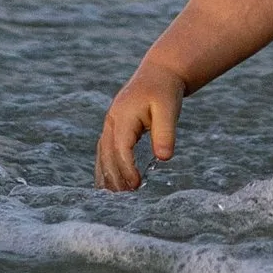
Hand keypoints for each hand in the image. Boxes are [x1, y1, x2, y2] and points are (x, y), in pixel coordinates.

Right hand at [96, 66, 182, 192]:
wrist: (159, 73)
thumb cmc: (165, 91)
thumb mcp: (169, 109)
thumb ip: (166, 133)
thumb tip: (164, 158)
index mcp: (124, 115)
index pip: (121, 148)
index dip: (126, 168)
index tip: (136, 186)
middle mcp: (112, 120)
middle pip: (107, 154)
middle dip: (115, 177)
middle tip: (125, 200)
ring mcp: (110, 123)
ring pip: (102, 153)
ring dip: (106, 175)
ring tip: (113, 197)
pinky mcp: (113, 127)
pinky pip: (104, 150)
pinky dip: (104, 166)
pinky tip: (108, 183)